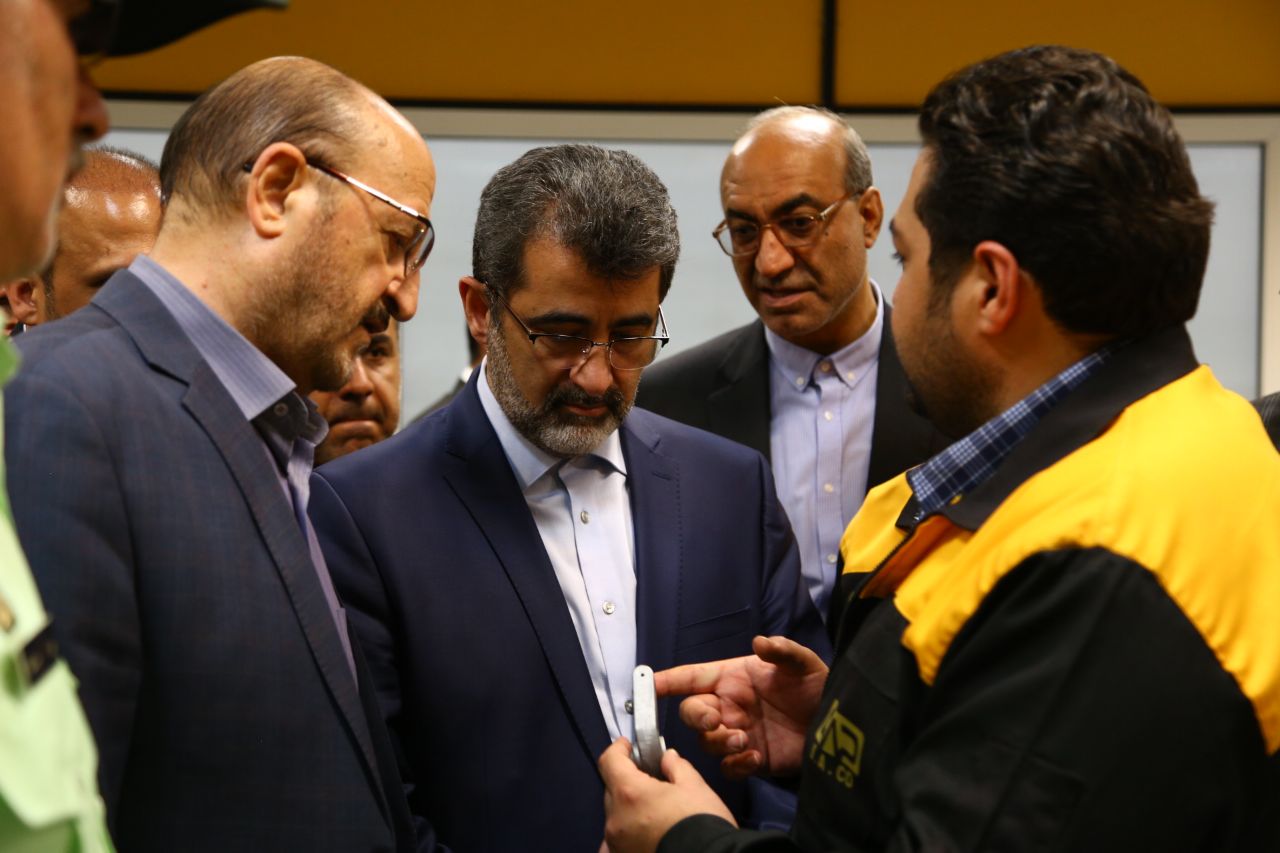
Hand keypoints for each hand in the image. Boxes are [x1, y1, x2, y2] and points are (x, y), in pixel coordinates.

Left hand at [599, 738, 735, 852]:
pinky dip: (626, 831)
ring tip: (652, 809)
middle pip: (612, 788)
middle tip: (649, 779)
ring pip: (615, 814)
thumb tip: (667, 758)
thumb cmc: (702, 823)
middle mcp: (616, 818)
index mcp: (630, 793)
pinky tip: (641, 832)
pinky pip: (616, 839)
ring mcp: (616, 842)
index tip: (627, 745)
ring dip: (628, 806)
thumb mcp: (694, 787)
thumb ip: (676, 767)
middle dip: (627, 780)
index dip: (618, 749)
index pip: (609, 761)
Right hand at [657, 635, 828, 778]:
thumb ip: (782, 651)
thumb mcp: (803, 663)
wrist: (840, 726)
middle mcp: (729, 706)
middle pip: (691, 713)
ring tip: (742, 740)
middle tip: (717, 720)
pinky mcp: (751, 760)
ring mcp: (738, 733)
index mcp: (733, 678)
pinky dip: (735, 764)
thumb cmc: (817, 687)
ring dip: (717, 741)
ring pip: (706, 742)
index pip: (691, 677)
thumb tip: (759, 643)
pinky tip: (754, 757)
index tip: (646, 684)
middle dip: (697, 717)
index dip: (667, 680)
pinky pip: (727, 768)